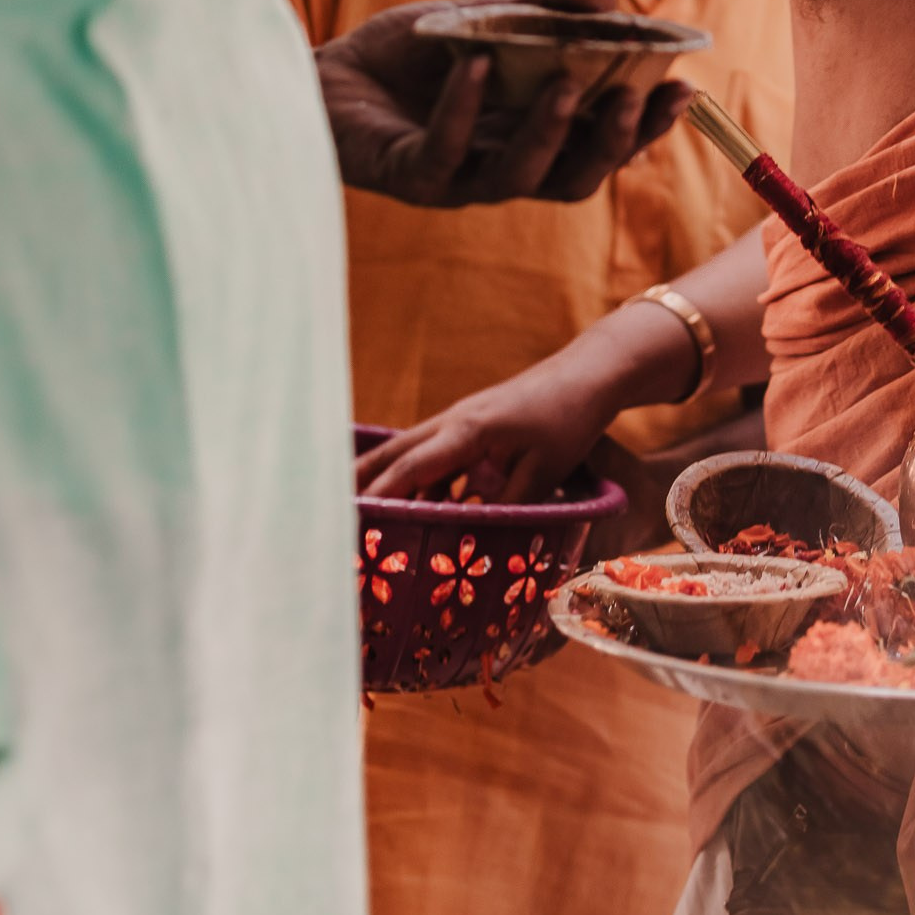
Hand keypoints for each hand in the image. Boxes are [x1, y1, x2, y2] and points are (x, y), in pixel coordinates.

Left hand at [316, 0, 689, 207]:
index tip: (685, 88)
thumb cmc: (412, 55)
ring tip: (566, 81)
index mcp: (533, 138)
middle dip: (612, 142)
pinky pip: (442, 153)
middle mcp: (502, 169)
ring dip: (549, 132)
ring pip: (518, 179)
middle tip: (637, 95)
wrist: (325, 71)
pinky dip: (463, 110)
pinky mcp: (404, 176)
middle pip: (574, 178)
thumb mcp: (488, 20)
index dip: (646, 126)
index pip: (602, 145)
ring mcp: (455, 179)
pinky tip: (476, 67)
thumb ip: (546, 9)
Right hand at [355, 295, 699, 501]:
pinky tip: (416, 509)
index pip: (414, 464)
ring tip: (358, 515)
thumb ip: (507, 506)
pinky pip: (434, 456)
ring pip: (411, 453)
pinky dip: (418, 480)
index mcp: (469, 429)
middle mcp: (454, 421)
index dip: (383, 492)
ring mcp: (460, 420)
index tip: (354, 515)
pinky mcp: (470, 427)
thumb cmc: (567, 419)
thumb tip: (475, 539)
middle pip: (396, 452)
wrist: (586, 375)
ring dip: (386, 481)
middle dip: (362, 481)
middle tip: (328, 511)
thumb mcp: (543, 471)